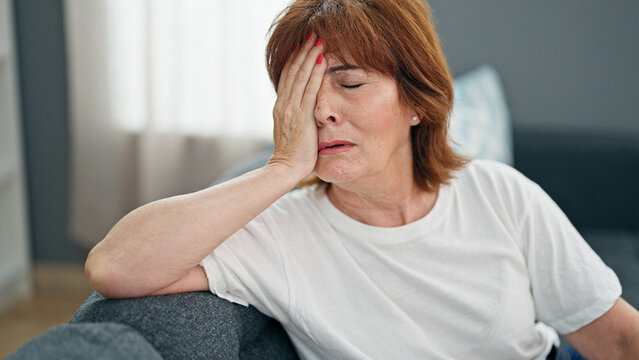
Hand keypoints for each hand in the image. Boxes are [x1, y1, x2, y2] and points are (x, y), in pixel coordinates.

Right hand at [269, 32, 326, 179]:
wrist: (285, 169)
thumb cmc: (293, 156)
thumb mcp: (292, 132)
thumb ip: (297, 119)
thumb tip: (305, 113)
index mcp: (281, 107)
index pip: (288, 77)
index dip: (295, 59)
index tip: (303, 45)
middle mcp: (284, 104)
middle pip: (293, 71)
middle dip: (303, 51)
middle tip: (312, 34)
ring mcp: (291, 109)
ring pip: (300, 76)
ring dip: (309, 56)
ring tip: (318, 40)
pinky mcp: (301, 116)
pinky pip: (309, 90)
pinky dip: (315, 73)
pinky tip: (322, 60)